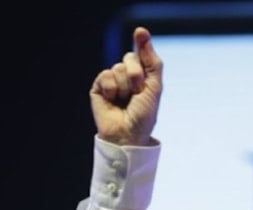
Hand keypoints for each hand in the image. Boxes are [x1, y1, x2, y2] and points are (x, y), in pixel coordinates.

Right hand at [90, 26, 162, 146]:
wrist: (127, 135)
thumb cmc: (143, 116)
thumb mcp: (154, 86)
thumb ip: (151, 61)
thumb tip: (141, 31)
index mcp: (142, 77)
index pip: (141, 54)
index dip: (142, 50)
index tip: (140, 32)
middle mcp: (126, 77)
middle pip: (130, 57)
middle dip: (136, 75)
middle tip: (137, 92)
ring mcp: (112, 82)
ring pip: (118, 67)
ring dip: (125, 86)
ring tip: (125, 101)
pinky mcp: (99, 88)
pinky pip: (105, 75)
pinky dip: (112, 88)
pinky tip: (113, 100)